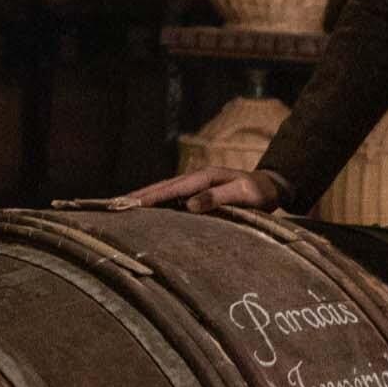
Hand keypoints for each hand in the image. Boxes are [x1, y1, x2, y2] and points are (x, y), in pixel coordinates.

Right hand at [116, 165, 292, 214]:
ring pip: (165, 190)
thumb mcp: (243, 194)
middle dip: (140, 195)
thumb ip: (218, 197)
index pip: (172, 188)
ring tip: (125, 206)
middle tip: (116, 204)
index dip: (151, 196)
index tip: (132, 204)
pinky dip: (158, 201)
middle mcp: (196, 177)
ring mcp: (196, 184)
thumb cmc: (259, 192)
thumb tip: (189, 205)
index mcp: (204, 176)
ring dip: (146, 197)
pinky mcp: (198, 192)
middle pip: (163, 186)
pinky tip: (148, 209)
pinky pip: (173, 196)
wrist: (271, 185)